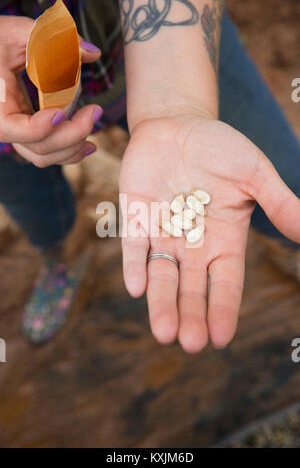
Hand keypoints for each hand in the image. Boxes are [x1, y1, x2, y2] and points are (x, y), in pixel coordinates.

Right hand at [0, 15, 102, 165]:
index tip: (62, 112)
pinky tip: (86, 145)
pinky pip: (46, 152)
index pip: (18, 130)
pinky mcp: (27, 135)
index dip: (42, 126)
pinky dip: (66, 152)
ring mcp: (17, 133)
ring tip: (94, 137)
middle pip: (39, 147)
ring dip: (72, 150)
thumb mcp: (16, 32)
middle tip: (95, 111)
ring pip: (43, 156)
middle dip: (72, 135)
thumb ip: (53, 39)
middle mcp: (4, 126)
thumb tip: (93, 53)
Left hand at [120, 114, 299, 352]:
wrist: (178, 125)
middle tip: (190, 344)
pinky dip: (135, 265)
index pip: (225, 283)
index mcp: (223, 239)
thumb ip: (279, 203)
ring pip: (162, 275)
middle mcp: (191, 244)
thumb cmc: (219, 149)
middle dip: (190, 315)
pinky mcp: (136, 216)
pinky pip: (134, 245)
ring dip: (162, 303)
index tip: (221, 338)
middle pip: (191, 288)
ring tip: (164, 333)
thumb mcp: (254, 174)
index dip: (223, 308)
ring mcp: (162, 232)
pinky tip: (138, 288)